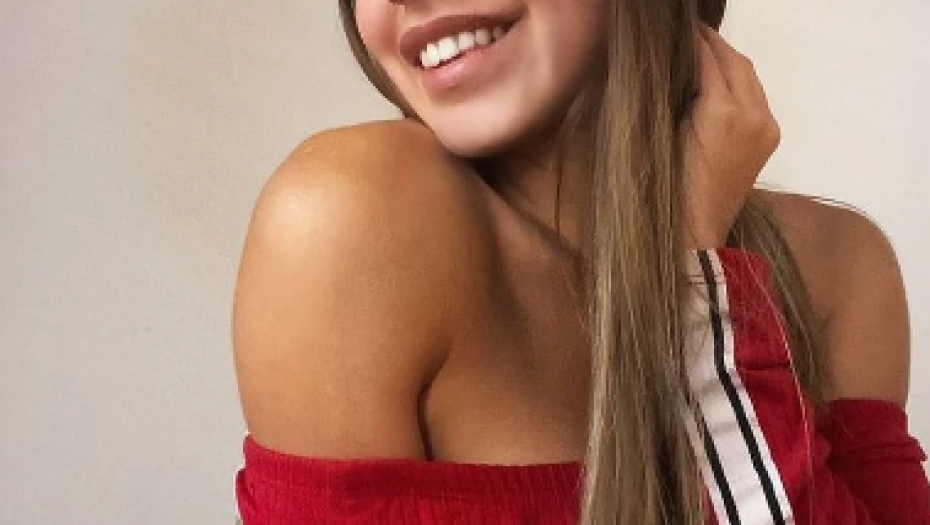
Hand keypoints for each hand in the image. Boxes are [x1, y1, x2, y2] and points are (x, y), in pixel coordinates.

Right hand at [682, 25, 780, 248]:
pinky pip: (756, 97)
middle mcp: (753, 113)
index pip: (710, 59)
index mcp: (724, 111)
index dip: (693, 41)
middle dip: (714, 45)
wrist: (695, 230)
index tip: (678, 30)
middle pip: (736, 62)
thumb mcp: (666, 134)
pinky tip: (718, 83)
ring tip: (702, 52)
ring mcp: (765, 126)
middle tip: (690, 33)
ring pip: (749, 77)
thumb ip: (678, 96)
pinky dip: (738, 83)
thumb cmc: (669, 187)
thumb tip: (678, 68)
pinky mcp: (769, 138)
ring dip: (728, 61)